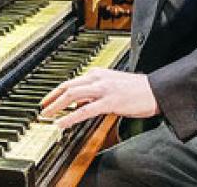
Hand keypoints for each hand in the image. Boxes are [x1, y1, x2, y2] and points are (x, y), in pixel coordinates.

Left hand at [40, 68, 158, 128]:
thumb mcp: (112, 86)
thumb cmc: (136, 90)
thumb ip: (95, 92)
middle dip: (52, 98)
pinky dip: (70, 117)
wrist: (155, 91)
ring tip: (47, 115)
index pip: (72, 82)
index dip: (57, 91)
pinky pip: (84, 110)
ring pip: (72, 95)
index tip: (48, 100)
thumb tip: (80, 103)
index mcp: (98, 73)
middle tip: (42, 108)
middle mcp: (98, 78)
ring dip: (56, 106)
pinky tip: (62, 123)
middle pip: (68, 86)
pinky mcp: (109, 102)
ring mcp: (103, 89)